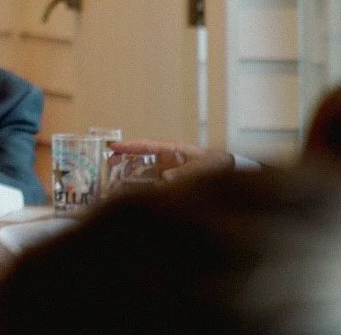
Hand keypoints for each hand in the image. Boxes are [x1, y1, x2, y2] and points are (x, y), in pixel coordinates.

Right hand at [107, 139, 233, 180]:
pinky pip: (153, 182)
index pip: (146, 146)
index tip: (112, 147)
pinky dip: (142, 186)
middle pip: (141, 157)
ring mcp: (169, 170)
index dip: (129, 146)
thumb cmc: (218, 166)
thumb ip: (184, 173)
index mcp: (173, 150)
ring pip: (145, 170)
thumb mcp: (202, 168)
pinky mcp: (172, 182)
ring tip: (117, 181)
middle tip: (109, 163)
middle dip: (125, 159)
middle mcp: (168, 159)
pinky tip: (135, 194)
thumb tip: (165, 179)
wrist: (232, 173)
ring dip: (132, 174)